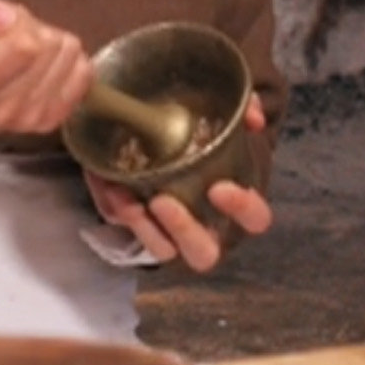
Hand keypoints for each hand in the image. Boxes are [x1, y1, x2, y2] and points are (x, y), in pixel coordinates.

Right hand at [0, 0, 92, 137]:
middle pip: (48, 50)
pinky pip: (83, 76)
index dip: (16, 19)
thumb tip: (3, 19)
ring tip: (20, 50)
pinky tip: (43, 61)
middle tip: (6, 37)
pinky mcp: (49, 121)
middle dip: (32, 30)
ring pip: (68, 60)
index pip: (25, 46)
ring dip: (49, 43)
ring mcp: (26, 122)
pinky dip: (69, 58)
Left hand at [85, 94, 272, 271]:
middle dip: (183, 230)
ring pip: (162, 252)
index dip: (242, 210)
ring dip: (144, 229)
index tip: (219, 188)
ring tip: (126, 198)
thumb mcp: (225, 116)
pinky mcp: (140, 229)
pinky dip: (118, 211)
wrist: (164, 136)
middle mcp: (206, 228)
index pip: (255, 219)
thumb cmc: (206, 135)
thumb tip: (253, 118)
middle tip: (163, 201)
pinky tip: (109, 185)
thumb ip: (245, 110)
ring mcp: (171, 235)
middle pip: (204, 254)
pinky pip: (126, 232)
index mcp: (234, 204)